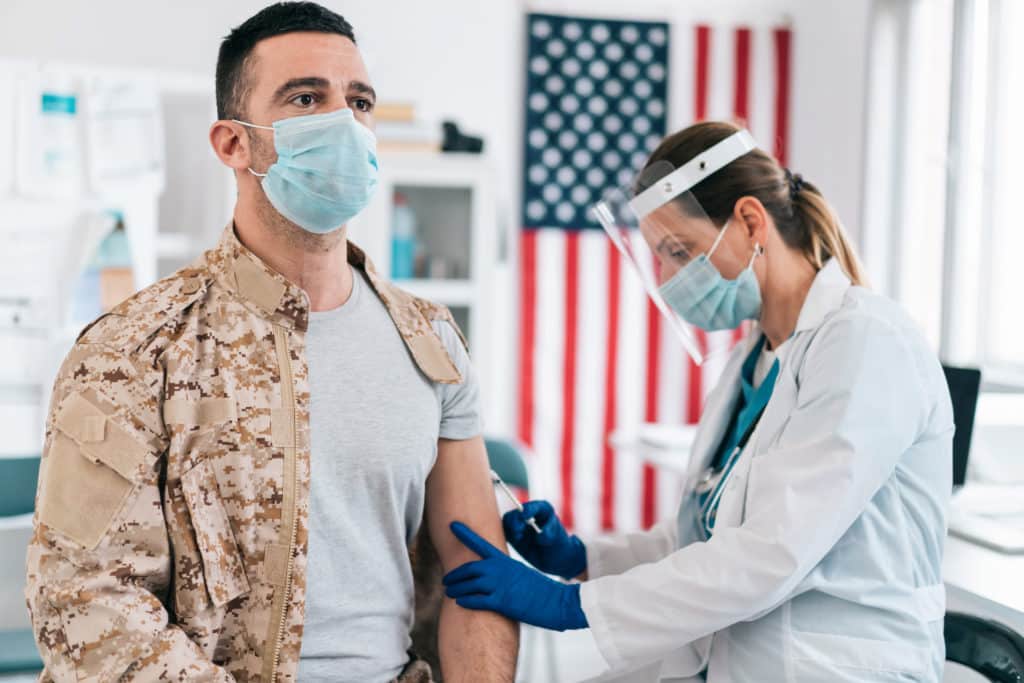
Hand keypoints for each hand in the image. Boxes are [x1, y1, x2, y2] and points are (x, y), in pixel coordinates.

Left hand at [443, 521, 587, 631]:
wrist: (557, 601)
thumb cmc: (540, 590)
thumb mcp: (521, 573)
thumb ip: (504, 572)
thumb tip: (490, 575)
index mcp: (505, 561)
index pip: (481, 543)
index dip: (465, 534)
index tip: (452, 526)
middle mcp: (500, 570)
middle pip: (469, 569)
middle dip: (454, 575)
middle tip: (445, 580)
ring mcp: (500, 585)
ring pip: (469, 585)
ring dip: (456, 590)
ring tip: (449, 593)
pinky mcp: (501, 602)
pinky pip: (476, 601)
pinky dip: (466, 601)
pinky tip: (459, 603)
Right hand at [503, 500, 586, 579]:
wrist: (556, 559)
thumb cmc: (559, 544)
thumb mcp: (558, 537)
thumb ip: (549, 534)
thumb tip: (539, 535)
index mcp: (542, 510)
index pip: (533, 507)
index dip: (528, 510)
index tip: (525, 517)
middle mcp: (529, 515)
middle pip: (516, 512)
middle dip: (515, 520)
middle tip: (519, 530)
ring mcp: (520, 525)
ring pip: (508, 521)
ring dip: (510, 528)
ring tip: (518, 537)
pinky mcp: (513, 536)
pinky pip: (504, 532)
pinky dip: (506, 535)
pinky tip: (516, 541)